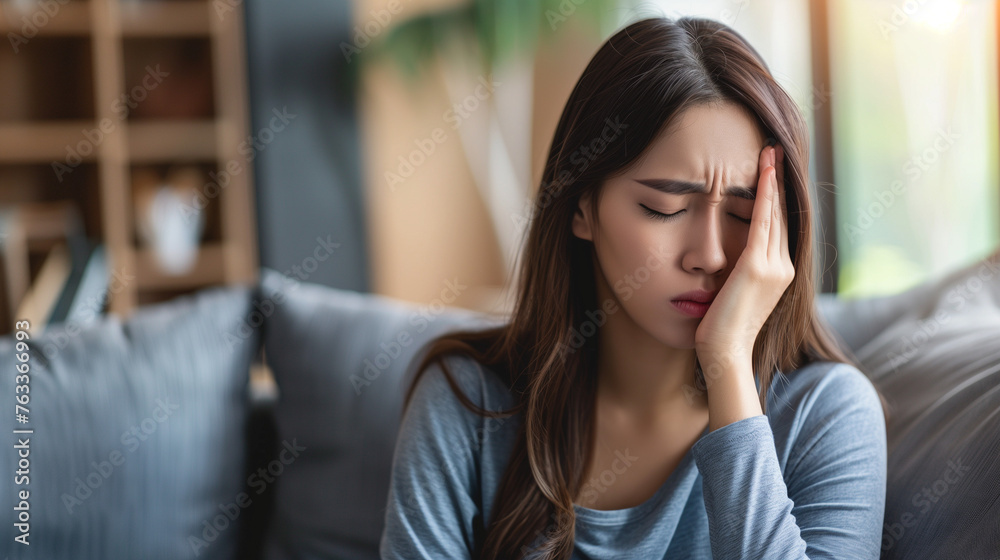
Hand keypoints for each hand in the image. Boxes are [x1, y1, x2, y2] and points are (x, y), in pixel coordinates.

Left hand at [694, 143, 794, 364]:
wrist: (724, 354)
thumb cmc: (719, 330)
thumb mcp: (731, 294)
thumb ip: (734, 273)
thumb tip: (719, 259)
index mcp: (778, 273)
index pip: (777, 227)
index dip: (775, 197)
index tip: (770, 171)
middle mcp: (782, 267)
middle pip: (781, 214)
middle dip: (777, 181)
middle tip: (773, 150)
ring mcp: (773, 266)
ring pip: (774, 213)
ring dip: (772, 180)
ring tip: (769, 152)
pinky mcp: (757, 267)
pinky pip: (761, 221)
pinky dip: (764, 194)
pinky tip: (763, 171)